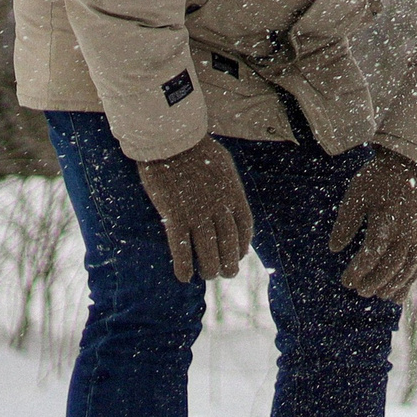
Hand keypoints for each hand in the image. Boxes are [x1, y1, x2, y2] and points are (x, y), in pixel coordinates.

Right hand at [134, 137, 253, 281]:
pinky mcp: (175, 216)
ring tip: (208, 276)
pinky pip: (181, 248)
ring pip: (208, 251)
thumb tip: (229, 198)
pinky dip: (183, 266)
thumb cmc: (195, 147)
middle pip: (229, 244)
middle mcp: (219, 208)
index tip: (239, 255)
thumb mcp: (222, 163)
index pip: (244, 227)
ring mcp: (197, 213)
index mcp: (233, 194)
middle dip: (230, 263)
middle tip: (226, 274)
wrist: (172, 139)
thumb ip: (227, 183)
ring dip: (209, 268)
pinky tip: (184, 277)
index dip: (243, 245)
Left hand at [327, 148, 416, 301]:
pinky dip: (411, 280)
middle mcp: (407, 232)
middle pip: (391, 266)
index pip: (372, 252)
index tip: (346, 281)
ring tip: (378, 295)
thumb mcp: (357, 194)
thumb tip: (335, 249)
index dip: (359, 270)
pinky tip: (399, 292)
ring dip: (393, 286)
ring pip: (408, 269)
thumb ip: (346, 222)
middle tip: (359, 291)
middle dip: (374, 282)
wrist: (414, 166)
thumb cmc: (380, 179)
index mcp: (387, 219)